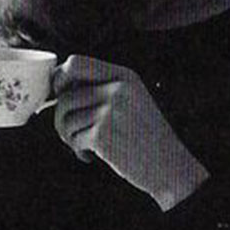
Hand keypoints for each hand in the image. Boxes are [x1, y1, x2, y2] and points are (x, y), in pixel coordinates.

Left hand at [52, 56, 208, 210]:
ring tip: (83, 145)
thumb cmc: (148, 137)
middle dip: (60, 116)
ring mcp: (110, 111)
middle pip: (66, 95)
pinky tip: (90, 156)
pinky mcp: (104, 135)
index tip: (60, 96)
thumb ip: (105, 88)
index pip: (75, 63)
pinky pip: (74, 139)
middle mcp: (117, 90)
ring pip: (66, 119)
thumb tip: (60, 89)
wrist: (169, 166)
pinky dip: (78, 150)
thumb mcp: (134, 100)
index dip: (60, 79)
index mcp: (124, 77)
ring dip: (69, 137)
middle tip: (69, 131)